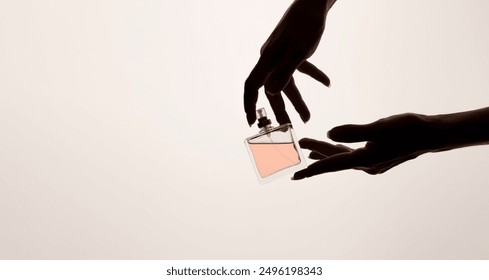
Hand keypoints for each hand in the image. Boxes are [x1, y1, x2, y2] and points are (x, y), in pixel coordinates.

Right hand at [244, 0, 335, 125]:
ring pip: (286, 83)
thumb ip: (284, 72)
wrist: (313, 2)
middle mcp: (271, 59)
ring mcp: (281, 55)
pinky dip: (313, 76)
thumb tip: (270, 93)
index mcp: (268, 59)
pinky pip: (300, 69)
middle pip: (272, 90)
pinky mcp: (293, 50)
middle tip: (288, 127)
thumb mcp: (299, 50)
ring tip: (307, 116)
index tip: (251, 122)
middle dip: (280, 110)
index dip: (249, 104)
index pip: (252, 85)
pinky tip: (327, 83)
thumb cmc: (306, 24)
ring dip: (297, 100)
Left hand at [293, 113, 445, 178]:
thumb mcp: (380, 127)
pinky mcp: (376, 156)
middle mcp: (366, 165)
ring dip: (326, 151)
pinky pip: (351, 155)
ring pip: (342, 156)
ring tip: (309, 149)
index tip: (295, 176)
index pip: (332, 166)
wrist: (431, 134)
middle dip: (316, 152)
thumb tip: (329, 134)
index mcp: (365, 160)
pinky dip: (339, 150)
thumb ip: (353, 131)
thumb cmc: (408, 128)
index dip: (312, 170)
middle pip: (334, 159)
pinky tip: (333, 146)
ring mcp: (371, 162)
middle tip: (297, 147)